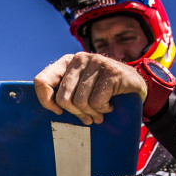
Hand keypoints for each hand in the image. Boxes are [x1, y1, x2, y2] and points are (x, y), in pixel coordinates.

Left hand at [33, 52, 147, 124]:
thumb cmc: (103, 91)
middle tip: (87, 116)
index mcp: (66, 63)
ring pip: (80, 102)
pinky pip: (97, 102)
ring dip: (92, 113)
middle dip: (75, 112)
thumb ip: (64, 93)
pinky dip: (103, 109)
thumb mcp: (80, 89)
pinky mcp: (111, 72)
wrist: (134, 86)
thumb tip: (51, 108)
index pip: (41, 81)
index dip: (46, 101)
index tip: (58, 111)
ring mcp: (96, 62)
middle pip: (63, 98)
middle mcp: (79, 59)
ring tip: (100, 112)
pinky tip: (109, 106)